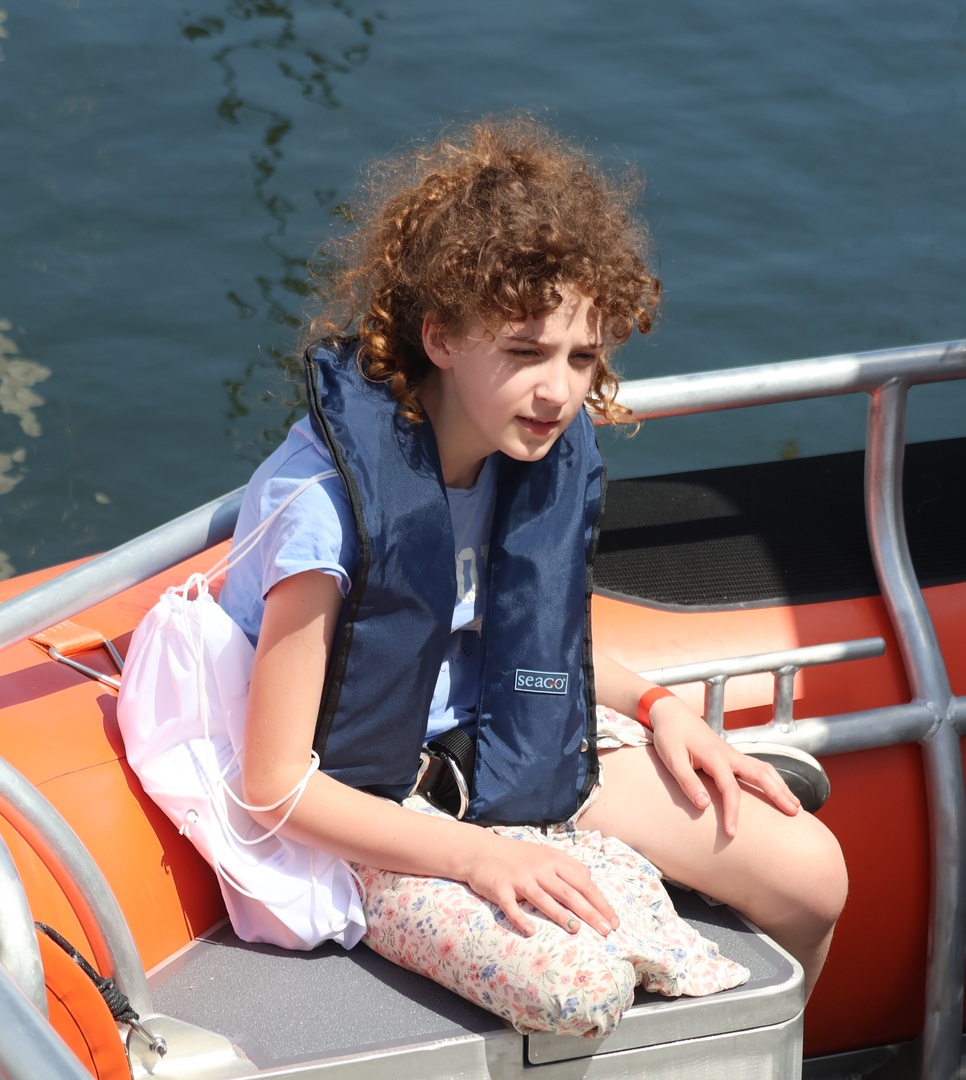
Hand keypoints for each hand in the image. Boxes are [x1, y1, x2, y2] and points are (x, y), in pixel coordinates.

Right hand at [460, 830, 618, 938]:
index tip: (613, 920)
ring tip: (576, 930)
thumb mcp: (544, 854)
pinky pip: (510, 905)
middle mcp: (539, 868)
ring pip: (543, 898)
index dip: (599, 901)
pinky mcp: (500, 887)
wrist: (480, 850)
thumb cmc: (517, 856)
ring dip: (560, 914)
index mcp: (553, 860)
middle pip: (568, 892)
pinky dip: (520, 918)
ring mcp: (519, 878)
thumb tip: (590, 879)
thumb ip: (567, 865)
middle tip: (605, 931)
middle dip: (589, 912)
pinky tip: (531, 931)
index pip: (583, 882)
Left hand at [648, 695, 800, 837]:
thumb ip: (688, 782)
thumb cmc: (669, 737)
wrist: (672, 714)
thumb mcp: (672, 760)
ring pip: (765, 769)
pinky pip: (758, 767)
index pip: (730, 790)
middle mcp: (730, 754)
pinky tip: (777, 790)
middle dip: (779, 794)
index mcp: (715, 757)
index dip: (732, 813)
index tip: (732, 834)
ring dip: (781, 786)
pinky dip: (772, 780)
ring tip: (795, 806)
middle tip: (794, 814)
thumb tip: (704, 805)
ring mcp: (733, 754)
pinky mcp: (732, 755)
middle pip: (762, 775)